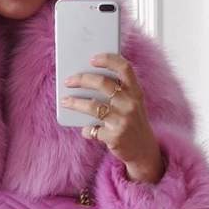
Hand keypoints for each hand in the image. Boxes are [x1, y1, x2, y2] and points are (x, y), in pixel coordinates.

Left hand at [61, 52, 164, 183]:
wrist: (143, 150)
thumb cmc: (132, 121)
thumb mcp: (132, 104)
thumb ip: (117, 92)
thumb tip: (86, 80)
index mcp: (136, 92)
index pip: (124, 68)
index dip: (108, 60)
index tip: (92, 59)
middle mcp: (131, 104)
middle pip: (103, 84)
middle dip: (82, 80)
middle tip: (69, 81)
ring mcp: (123, 121)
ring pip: (93, 106)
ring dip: (75, 102)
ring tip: (65, 100)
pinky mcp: (115, 137)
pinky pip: (92, 130)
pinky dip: (86, 130)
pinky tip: (84, 129)